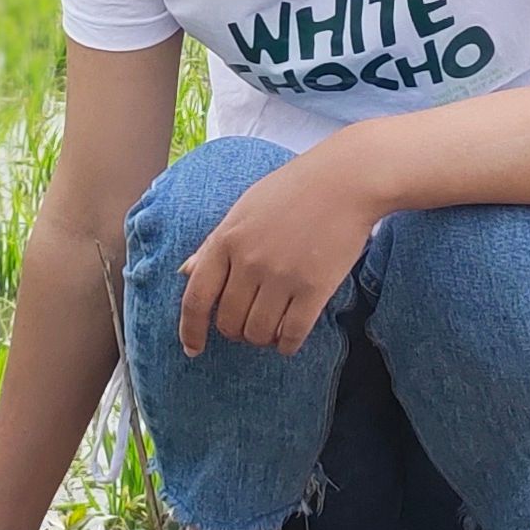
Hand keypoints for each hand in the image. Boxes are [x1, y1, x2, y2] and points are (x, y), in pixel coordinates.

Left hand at [175, 141, 386, 357]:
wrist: (344, 180)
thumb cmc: (291, 191)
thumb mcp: (243, 210)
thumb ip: (214, 244)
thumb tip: (184, 272)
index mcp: (225, 239)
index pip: (196, 298)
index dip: (190, 330)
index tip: (193, 348)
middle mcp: (249, 261)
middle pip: (228, 322)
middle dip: (234, 331)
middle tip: (247, 323)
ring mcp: (282, 276)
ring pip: (257, 333)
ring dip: (261, 338)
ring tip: (269, 327)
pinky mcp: (315, 288)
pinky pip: (291, 334)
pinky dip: (286, 344)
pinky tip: (287, 339)